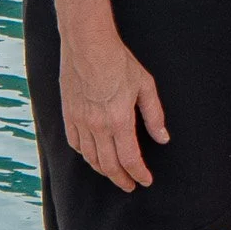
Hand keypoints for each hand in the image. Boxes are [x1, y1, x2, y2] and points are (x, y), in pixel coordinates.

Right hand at [60, 35, 168, 190]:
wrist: (87, 44)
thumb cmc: (119, 61)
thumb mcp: (145, 86)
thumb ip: (154, 115)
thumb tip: (163, 138)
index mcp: (119, 120)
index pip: (129, 159)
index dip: (139, 174)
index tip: (146, 180)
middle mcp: (97, 126)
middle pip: (109, 165)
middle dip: (121, 179)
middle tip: (130, 185)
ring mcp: (80, 121)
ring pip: (90, 158)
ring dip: (104, 170)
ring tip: (115, 174)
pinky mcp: (68, 114)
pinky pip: (75, 144)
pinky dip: (86, 155)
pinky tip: (93, 156)